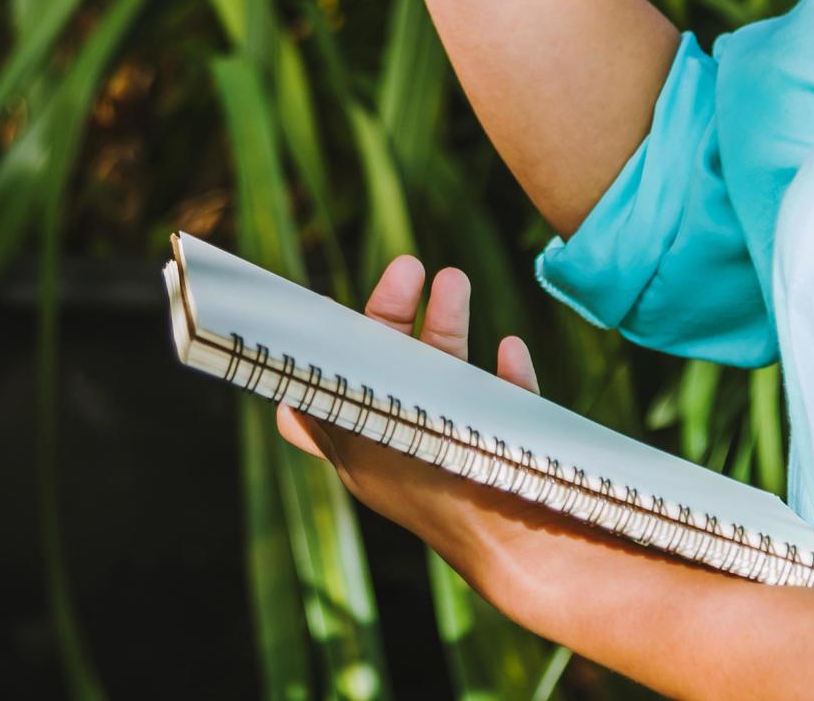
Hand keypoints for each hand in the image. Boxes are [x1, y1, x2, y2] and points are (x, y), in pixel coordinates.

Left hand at [271, 254, 594, 615]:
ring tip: (453, 278)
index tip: (331, 309)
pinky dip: (508, 376)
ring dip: (449, 325)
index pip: (332, 397)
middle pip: (392, 371)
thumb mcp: (364, 437)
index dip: (328, 351)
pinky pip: (508, 408)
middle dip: (397, 315)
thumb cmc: (437, 488)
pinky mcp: (514, 458)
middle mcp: (408, 452)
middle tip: (409, 266)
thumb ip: (326, 409)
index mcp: (366, 455)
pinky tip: (512, 350)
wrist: (525, 548)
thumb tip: (287, 386)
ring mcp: (462, 454)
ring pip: (450, 378)